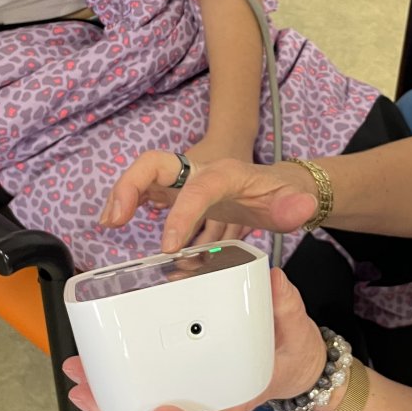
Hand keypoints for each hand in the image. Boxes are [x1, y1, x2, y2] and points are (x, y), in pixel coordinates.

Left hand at [62, 266, 326, 410]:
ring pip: (142, 407)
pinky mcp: (174, 373)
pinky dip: (116, 374)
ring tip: (77, 375)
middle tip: (85, 393)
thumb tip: (274, 281)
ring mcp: (186, 392)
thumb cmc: (289, 350)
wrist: (290, 359)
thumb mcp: (296, 332)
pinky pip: (142, 382)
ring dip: (105, 395)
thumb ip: (286, 309)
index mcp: (234, 399)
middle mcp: (204, 402)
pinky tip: (94, 357)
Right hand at [99, 149, 318, 251]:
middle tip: (115, 220)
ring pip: (143, 174)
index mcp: (224, 175)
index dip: (181, 214)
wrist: (274, 185)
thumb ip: (295, 207)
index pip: (198, 188)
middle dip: (130, 185)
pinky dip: (126, 201)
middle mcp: (198, 170)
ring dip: (121, 194)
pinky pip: (144, 189)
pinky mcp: (175, 189)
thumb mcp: (291, 203)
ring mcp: (183, 178)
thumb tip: (303, 209)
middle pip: (155, 164)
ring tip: (109, 223)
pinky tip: (115, 221)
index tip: (169, 246)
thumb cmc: (277, 195)